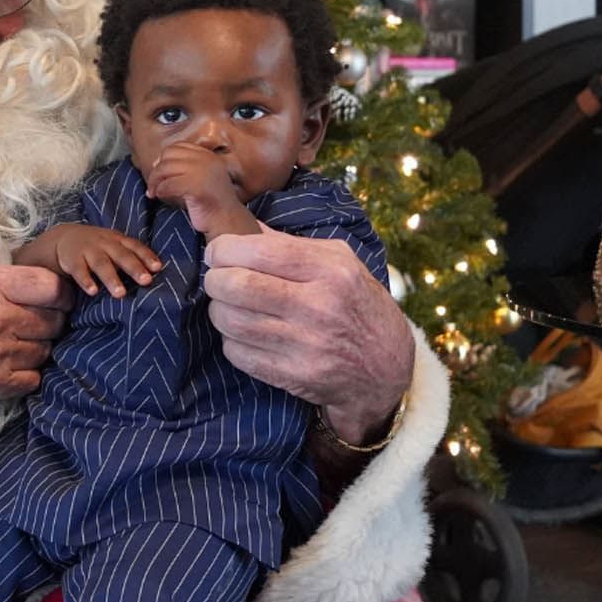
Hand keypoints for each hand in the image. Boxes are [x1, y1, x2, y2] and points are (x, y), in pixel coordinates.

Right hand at [0, 263, 73, 409]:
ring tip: (12, 342)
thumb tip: (46, 278)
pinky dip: (25, 372)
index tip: (56, 298)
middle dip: (49, 321)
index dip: (60, 293)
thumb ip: (3, 277)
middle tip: (32, 321)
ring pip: (45, 350)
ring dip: (36, 347)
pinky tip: (6, 363)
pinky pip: (34, 377)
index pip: (51, 287)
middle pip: (54, 321)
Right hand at [49, 224, 160, 298]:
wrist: (65, 237)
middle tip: (146, 281)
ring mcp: (88, 250)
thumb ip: (131, 256)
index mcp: (118, 240)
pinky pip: (79, 270)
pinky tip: (93, 292)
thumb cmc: (98, 246)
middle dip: (134, 268)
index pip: (134, 246)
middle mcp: (104, 243)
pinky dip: (86, 281)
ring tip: (120, 294)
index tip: (158, 268)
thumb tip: (156, 275)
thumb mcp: (114, 246)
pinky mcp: (72, 260)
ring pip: (101, 263)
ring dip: (111, 278)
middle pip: (121, 255)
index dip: (146, 256)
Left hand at [146, 143, 245, 235]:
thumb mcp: (201, 178)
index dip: (165, 157)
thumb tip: (156, 162)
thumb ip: (184, 167)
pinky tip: (160, 196)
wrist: (227, 221)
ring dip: (155, 181)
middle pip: (169, 155)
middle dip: (156, 170)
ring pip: (165, 168)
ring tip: (153, 192)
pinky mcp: (196, 187)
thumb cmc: (211, 203)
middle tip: (153, 185)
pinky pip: (168, 184)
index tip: (161, 172)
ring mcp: (201, 172)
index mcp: (208, 156)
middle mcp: (205, 160)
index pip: (179, 146)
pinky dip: (160, 190)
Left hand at [204, 229, 413, 444]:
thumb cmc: (358, 305)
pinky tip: (243, 333)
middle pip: (238, 285)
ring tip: (228, 305)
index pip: (259, 251)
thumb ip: (291, 244)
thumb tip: (243, 225)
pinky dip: (231, 341)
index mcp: (330, 270)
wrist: (387, 368)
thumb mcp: (340, 262)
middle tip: (216, 279)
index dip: (224, 249)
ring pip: (231, 321)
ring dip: (219, 310)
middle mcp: (318, 306)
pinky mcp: (294, 376)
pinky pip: (238, 354)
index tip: (217, 252)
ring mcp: (305, 345)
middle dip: (214, 279)